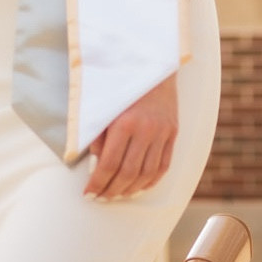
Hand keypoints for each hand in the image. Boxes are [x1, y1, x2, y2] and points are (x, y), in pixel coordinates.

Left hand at [83, 73, 179, 199]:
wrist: (153, 63)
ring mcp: (162, 132)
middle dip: (112, 190)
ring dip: (131, 190)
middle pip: (128, 173)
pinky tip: (139, 187)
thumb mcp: (103, 106)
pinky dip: (151, 181)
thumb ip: (97, 136)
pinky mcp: (173, 132)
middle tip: (100, 198)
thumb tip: (97, 165)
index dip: (98, 183)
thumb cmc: (120, 83)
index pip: (109, 164)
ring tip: (117, 195)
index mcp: (125, 122)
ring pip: (147, 173)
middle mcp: (146, 129)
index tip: (88, 194)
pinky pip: (164, 164)